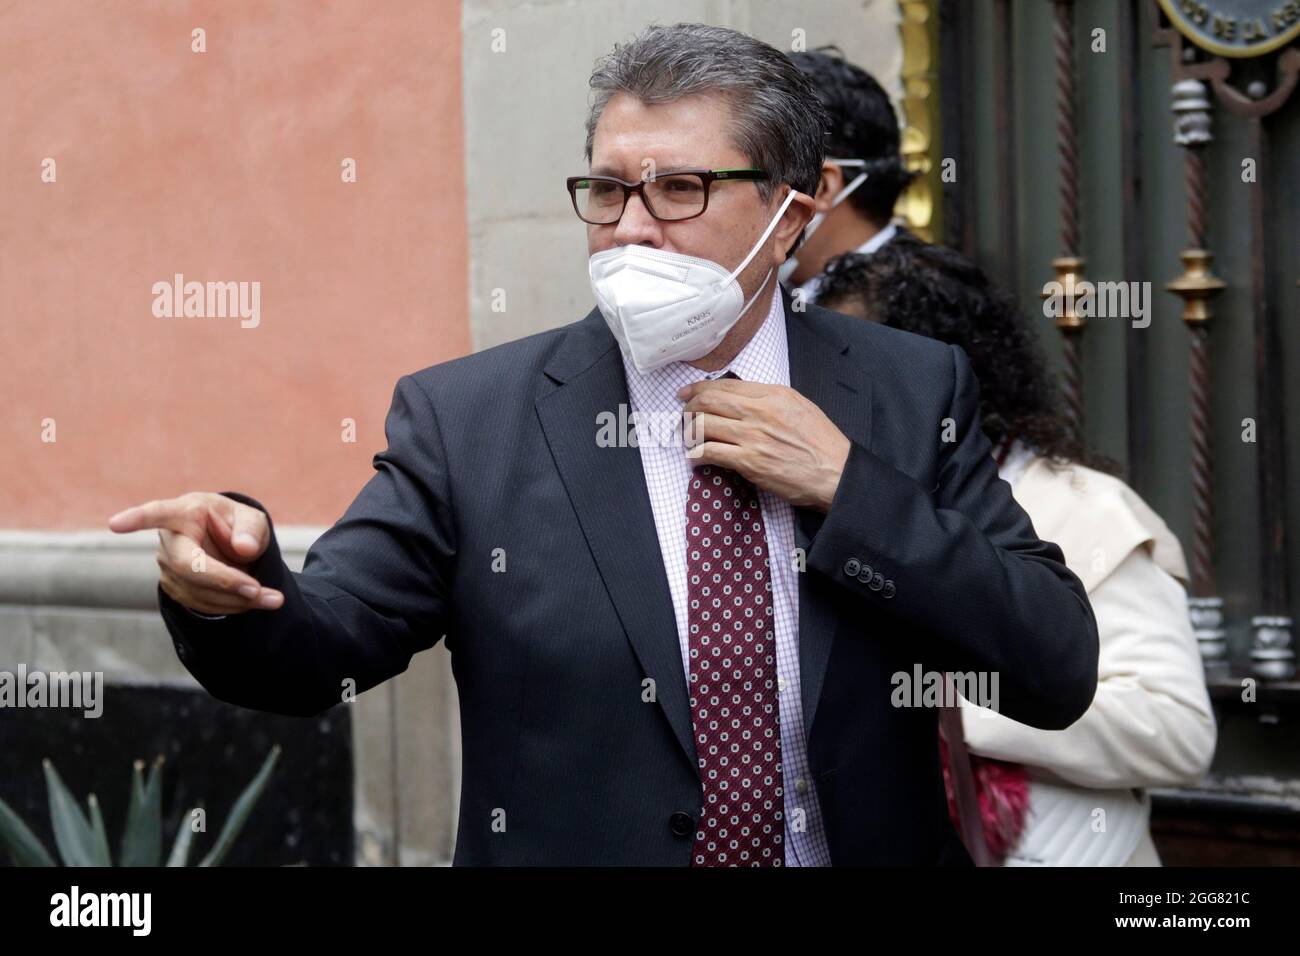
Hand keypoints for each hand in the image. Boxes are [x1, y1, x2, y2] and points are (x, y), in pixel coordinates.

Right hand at [108, 492, 283, 614]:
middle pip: (188, 565)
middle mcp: (170, 541)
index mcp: (184, 512)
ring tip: (273, 599)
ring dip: (238, 599)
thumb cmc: (235, 525)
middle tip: (257, 590)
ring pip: (199, 590)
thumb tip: (243, 548)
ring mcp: (169, 568)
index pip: (158, 513)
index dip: (137, 519)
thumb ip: (251, 529)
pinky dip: (234, 606)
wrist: (230, 546)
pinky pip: (204, 604)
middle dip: (223, 580)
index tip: (115, 524)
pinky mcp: (177, 589)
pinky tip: (256, 601)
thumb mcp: (251, 519)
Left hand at [677, 379, 850, 511]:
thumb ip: (770, 399)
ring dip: (689, 431)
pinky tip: (695, 457)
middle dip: (689, 408)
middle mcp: (760, 412)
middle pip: (708, 402)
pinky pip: (710, 452)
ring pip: (704, 425)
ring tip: (688, 437)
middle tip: (684, 416)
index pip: (724, 386)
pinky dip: (696, 454)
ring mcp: (753, 437)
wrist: (836, 473)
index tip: (686, 394)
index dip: (699, 389)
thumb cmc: (821, 443)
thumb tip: (740, 400)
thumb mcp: (799, 407)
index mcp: (773, 394)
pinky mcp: (749, 462)